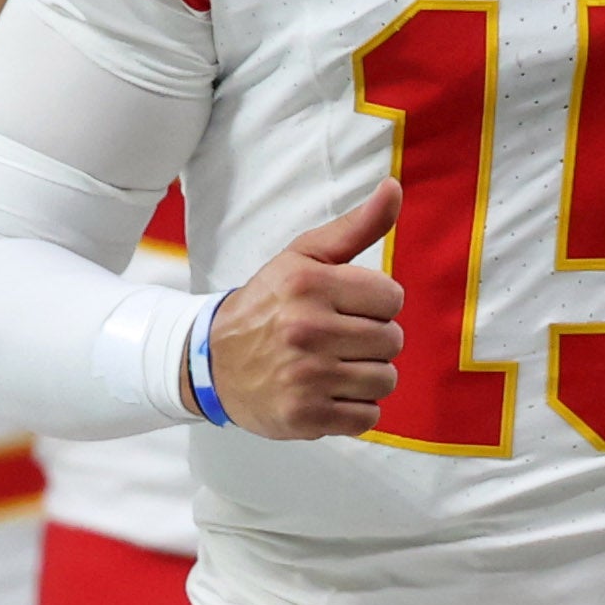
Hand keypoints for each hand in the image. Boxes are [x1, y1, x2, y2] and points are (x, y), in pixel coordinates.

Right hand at [200, 179, 405, 438]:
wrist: (210, 362)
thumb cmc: (268, 304)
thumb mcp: (304, 256)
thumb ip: (356, 225)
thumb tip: (394, 187)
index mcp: (309, 284)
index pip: (392, 298)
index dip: (375, 304)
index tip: (346, 307)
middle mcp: (307, 329)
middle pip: (392, 341)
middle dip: (372, 340)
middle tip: (337, 339)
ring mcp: (305, 377)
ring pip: (385, 380)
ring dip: (366, 376)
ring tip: (333, 366)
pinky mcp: (304, 417)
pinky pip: (367, 417)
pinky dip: (354, 409)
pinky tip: (328, 394)